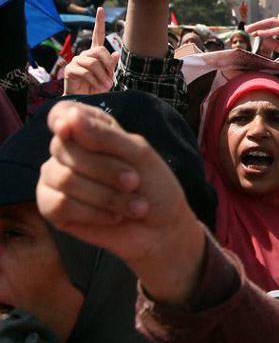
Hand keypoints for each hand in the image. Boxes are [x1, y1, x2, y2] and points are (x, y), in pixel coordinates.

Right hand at [36, 101, 205, 304]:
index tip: (70, 127)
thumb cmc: (155, 187)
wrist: (162, 229)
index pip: (61, 114)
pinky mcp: (52, 207)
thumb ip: (106, 136)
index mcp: (90, 130)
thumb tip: (69, 119)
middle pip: (64, 148)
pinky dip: (94, 213)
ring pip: (65, 178)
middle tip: (135, 182)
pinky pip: (60, 205)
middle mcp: (69, 152)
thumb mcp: (140, 155)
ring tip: (134, 206)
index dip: (62, 119)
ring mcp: (56, 178)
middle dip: (106, 169)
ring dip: (107, 196)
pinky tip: (114, 217)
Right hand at [63, 8, 118, 94]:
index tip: (100, 9)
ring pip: (93, 63)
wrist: (85, 100)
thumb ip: (111, 65)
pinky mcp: (70, 70)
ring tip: (105, 85)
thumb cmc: (97, 88)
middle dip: (108, 66)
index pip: (97, 35)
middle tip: (111, 80)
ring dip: (102, 76)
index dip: (99, 22)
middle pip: (99, 51)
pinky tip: (96, 87)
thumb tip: (116, 53)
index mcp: (95, 54)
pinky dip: (94, 81)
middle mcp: (85, 55)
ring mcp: (76, 61)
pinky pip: (85, 72)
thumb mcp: (108, 76)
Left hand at [247, 16, 278, 67]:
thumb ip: (275, 45)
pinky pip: (278, 30)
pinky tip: (259, 34)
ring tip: (250, 30)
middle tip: (247, 28)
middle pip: (272, 22)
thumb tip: (265, 39)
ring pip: (274, 23)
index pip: (272, 26)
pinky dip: (267, 31)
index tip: (251, 32)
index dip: (261, 28)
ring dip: (260, 26)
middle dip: (258, 24)